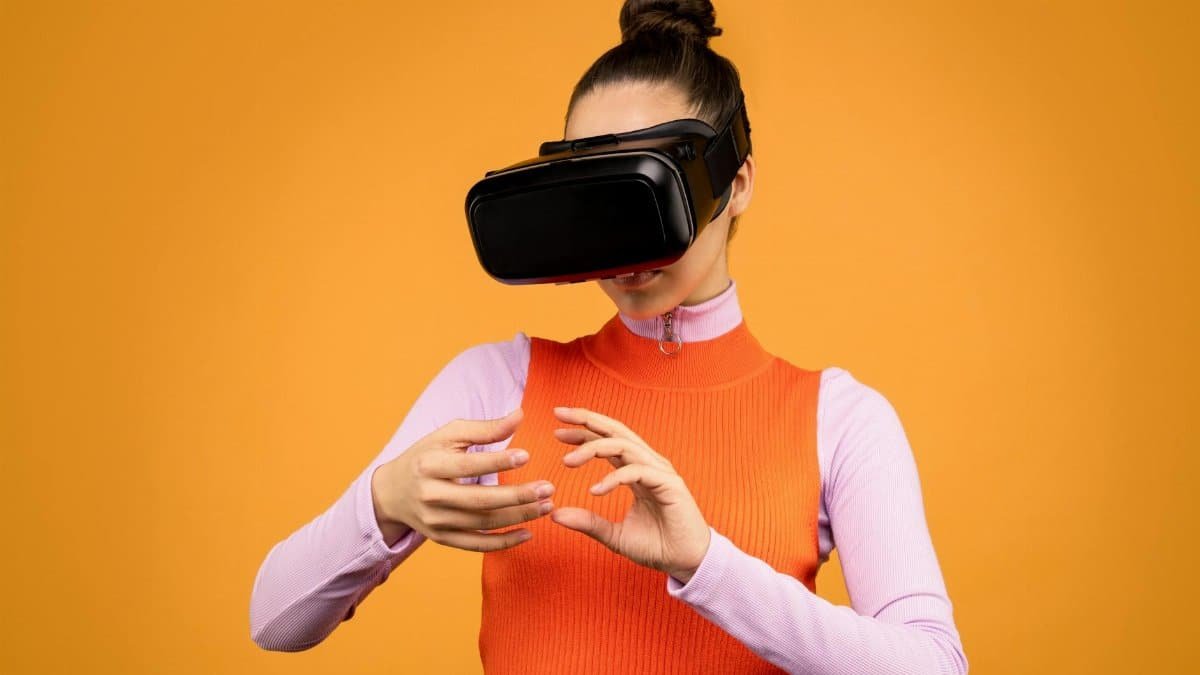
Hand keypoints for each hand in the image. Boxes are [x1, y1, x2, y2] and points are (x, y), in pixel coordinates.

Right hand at [370, 407, 556, 551]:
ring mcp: (435, 521)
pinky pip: (476, 544)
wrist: (392, 492)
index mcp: (430, 465)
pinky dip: (503, 542)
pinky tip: (529, 533)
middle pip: (479, 500)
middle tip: (548, 489)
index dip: (498, 461)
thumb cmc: (427, 455)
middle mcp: (431, 495)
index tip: (528, 455)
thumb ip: (485, 428)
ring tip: (546, 506)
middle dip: (517, 496)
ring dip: (518, 517)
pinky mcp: (442, 538)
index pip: (468, 465)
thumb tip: (520, 415)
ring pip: (482, 523)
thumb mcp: (448, 435)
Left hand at [548, 406, 710, 583]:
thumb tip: (555, 514)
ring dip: (593, 448)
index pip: (608, 440)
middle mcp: (648, 464)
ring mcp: (660, 471)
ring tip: (567, 461)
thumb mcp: (614, 535)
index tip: (557, 431)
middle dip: (587, 420)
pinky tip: (595, 490)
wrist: (686, 563)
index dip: (584, 431)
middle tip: (559, 414)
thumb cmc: (657, 546)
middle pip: (616, 431)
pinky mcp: (669, 484)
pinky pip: (637, 471)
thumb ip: (588, 522)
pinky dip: (614, 478)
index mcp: (635, 470)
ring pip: (624, 445)